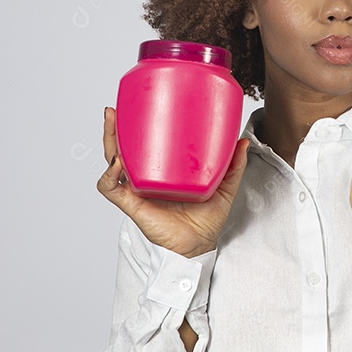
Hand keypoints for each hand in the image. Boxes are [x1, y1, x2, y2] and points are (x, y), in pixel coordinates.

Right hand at [97, 106, 249, 258]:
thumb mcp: (225, 187)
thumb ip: (234, 166)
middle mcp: (146, 177)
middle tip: (114, 109)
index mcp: (163, 170)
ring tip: (112, 122)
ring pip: (112, 161)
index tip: (137, 106)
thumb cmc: (207, 219)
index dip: (137, 128)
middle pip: (122, 148)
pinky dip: (110, 174)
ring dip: (108, 141)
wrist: (199, 245)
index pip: (145, 145)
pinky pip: (111, 188)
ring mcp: (137, 189)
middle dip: (114, 128)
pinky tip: (119, 163)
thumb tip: (243, 141)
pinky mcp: (132, 204)